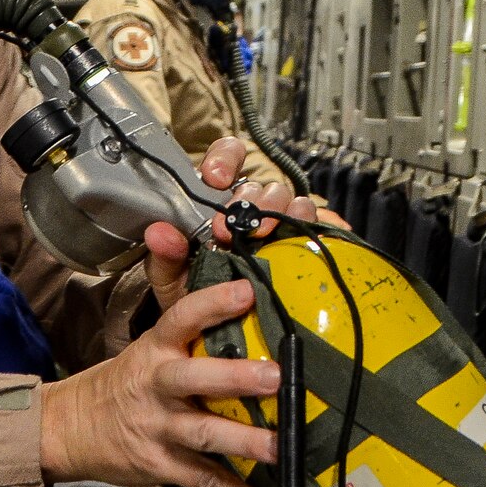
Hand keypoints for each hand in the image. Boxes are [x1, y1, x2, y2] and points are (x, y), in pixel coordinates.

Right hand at [38, 278, 280, 486]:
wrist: (70, 429)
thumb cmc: (125, 382)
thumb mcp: (148, 343)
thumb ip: (181, 310)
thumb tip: (194, 256)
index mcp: (156, 350)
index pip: (182, 318)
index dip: (212, 303)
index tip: (246, 292)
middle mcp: (158, 386)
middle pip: (194, 379)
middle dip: (234, 377)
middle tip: (274, 377)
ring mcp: (159, 429)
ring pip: (204, 433)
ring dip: (243, 441)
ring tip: (280, 448)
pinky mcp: (161, 466)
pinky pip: (202, 480)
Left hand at [145, 137, 317, 310]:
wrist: (212, 329)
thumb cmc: (191, 292)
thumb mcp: (170, 276)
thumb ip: (163, 254)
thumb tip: (159, 232)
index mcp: (217, 201)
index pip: (227, 157)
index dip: (226, 159)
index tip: (216, 178)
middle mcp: (250, 208)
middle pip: (261, 184)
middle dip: (248, 202)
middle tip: (231, 230)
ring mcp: (278, 225)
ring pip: (291, 199)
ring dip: (282, 212)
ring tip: (266, 235)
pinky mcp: (300, 246)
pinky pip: (319, 226)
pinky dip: (324, 224)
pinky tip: (326, 230)